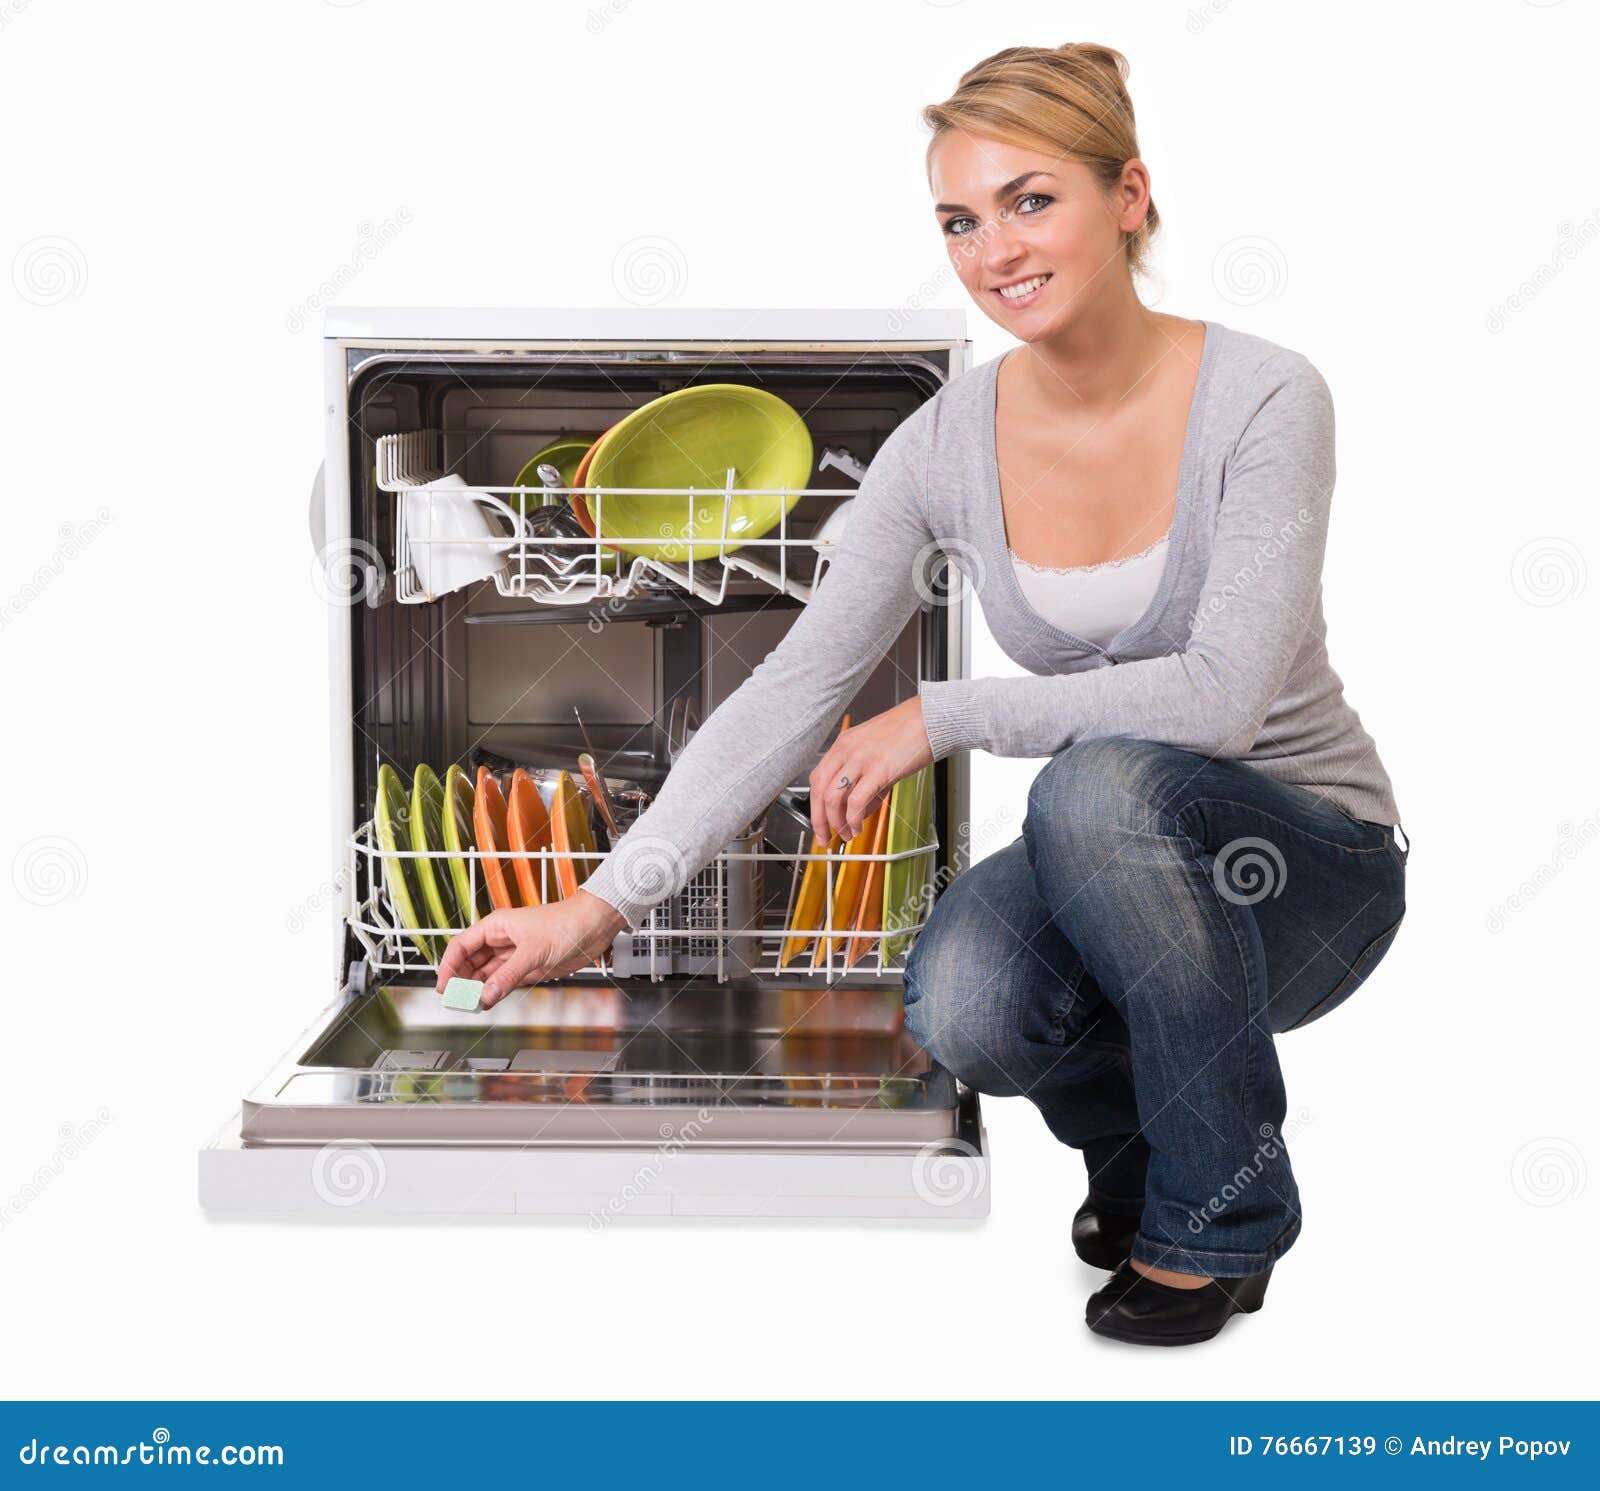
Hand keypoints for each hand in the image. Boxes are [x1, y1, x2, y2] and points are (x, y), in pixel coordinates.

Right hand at [435, 890, 627, 1008]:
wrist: (593, 926)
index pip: (461, 946)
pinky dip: (494, 992)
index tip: (444, 987)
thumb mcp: (533, 951)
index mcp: (496, 927)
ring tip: (470, 1005)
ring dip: (477, 989)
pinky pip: (502, 981)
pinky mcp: (527, 966)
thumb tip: (486, 995)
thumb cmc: (566, 924)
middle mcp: (501, 940)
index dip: (449, 966)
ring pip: (485, 974)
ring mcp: (513, 954)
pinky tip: (488, 1001)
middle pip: (470, 962)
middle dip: (461, 981)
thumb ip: (508, 975)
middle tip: (457, 1001)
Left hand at [808, 697, 932, 844]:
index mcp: (844, 743)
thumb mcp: (877, 753)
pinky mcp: (879, 769)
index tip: (820, 821)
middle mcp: (848, 749)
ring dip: (836, 823)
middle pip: (819, 790)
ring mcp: (862, 759)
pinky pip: (856, 801)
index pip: (817, 778)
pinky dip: (853, 819)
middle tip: (825, 837)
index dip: (815, 804)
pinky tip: (859, 826)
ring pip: (832, 797)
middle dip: (819, 820)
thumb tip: (858, 811)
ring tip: (846, 834)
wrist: (931, 717)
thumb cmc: (910, 730)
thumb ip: (865, 783)